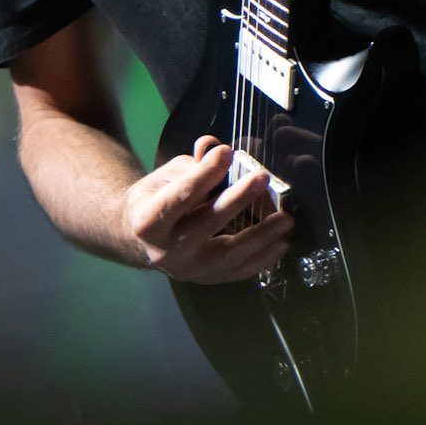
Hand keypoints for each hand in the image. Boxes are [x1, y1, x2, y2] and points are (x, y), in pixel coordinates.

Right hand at [123, 135, 292, 282]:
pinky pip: (237, 271)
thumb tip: (213, 145)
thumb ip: (192, 163)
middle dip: (236, 200)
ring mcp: (187, 269)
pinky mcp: (205, 279)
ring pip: (227, 255)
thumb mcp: (167, 176)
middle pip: (205, 225)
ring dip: (260, 236)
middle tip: (261, 179)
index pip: (180, 196)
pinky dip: (262, 259)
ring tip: (285, 219)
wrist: (140, 238)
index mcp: (149, 221)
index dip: (204, 173)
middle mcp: (166, 251)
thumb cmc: (157, 199)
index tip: (226, 153)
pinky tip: (281, 243)